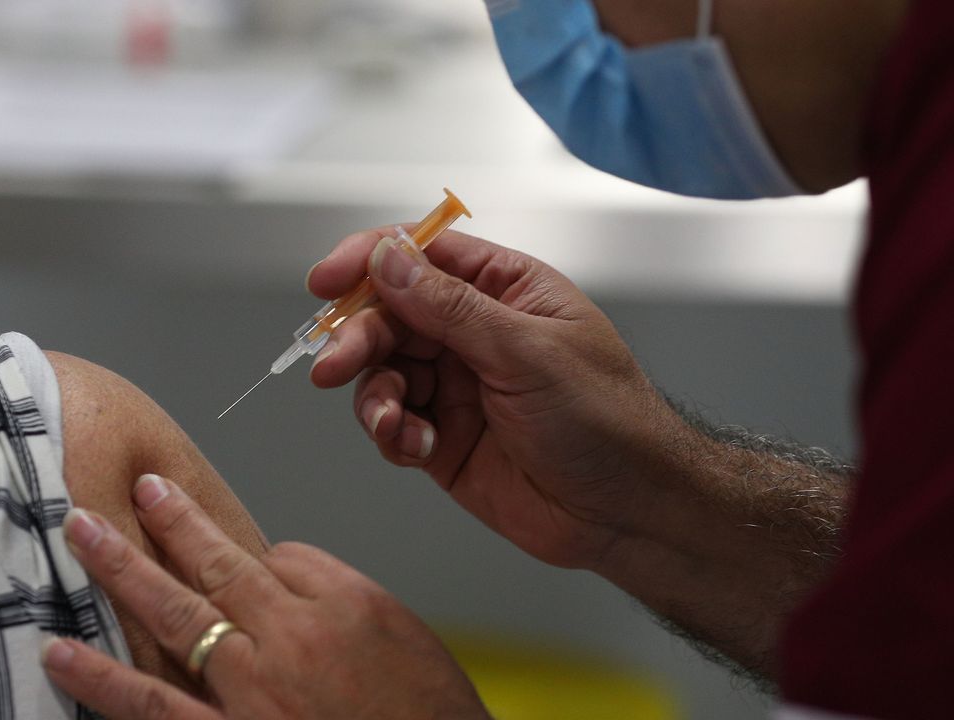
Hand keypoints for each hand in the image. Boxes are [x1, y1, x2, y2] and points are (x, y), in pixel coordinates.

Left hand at [43, 474, 489, 719]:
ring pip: (175, 617)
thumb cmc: (429, 716)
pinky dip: (103, 680)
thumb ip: (341, 595)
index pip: (279, 556)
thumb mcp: (405, 636)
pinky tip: (61, 656)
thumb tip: (281, 573)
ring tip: (78, 533)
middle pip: (217, 565)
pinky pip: (155, 707)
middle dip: (172, 521)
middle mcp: (290, 640)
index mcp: (341, 605)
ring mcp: (253, 694)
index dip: (255, 555)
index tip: (230, 546)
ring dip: (121, 570)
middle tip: (136, 487)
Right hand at [307, 228, 684, 570]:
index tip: (326, 281)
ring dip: (373, 395)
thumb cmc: (607, 419)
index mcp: (503, 290)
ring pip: (381, 372)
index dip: (369, 261)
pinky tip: (416, 447)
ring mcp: (455, 385)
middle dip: (358, 338)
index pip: (421, 255)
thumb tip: (388, 259)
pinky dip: (390, 433)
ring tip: (391, 424)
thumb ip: (450, 307)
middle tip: (333, 365)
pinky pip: (391, 422)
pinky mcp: (442, 437)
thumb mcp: (527, 351)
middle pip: (389, 315)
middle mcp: (473, 332)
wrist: (627, 512)